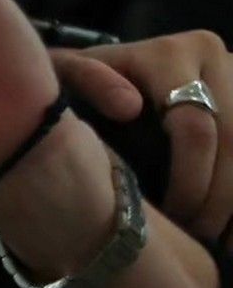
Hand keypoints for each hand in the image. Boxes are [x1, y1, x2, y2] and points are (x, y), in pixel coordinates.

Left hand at [52, 31, 232, 246]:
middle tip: (198, 233)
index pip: (195, 127)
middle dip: (218, 197)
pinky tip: (230, 224)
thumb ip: (85, 80)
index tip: (174, 215)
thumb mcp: (71, 77)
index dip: (191, 181)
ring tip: (218, 234)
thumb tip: (128, 106)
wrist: (121, 72)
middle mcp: (215, 58)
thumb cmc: (88, 85)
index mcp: (171, 53)